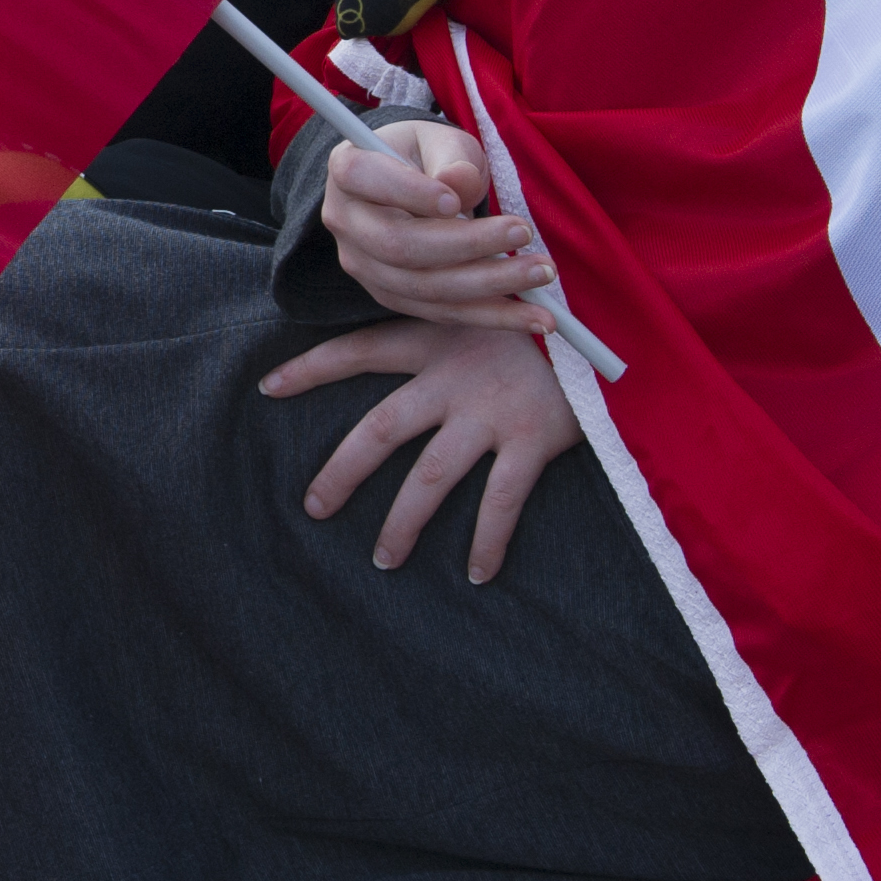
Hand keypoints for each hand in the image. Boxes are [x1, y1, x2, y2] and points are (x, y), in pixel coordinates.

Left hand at [261, 315, 586, 580]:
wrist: (613, 318)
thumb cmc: (548, 316)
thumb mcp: (489, 305)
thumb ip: (452, 318)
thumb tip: (418, 341)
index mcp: (437, 337)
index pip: (358, 350)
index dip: (310, 369)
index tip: (267, 388)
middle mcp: (454, 375)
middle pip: (380, 428)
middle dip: (342, 472)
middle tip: (314, 508)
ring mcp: (492, 410)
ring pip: (429, 477)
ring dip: (403, 522)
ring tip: (384, 559)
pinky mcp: (534, 439)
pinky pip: (500, 502)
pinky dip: (487, 542)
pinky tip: (478, 574)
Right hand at [319, 120, 557, 335]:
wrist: (414, 185)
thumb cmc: (429, 155)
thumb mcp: (442, 140)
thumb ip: (452, 157)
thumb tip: (458, 181)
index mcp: (348, 168)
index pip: (363, 179)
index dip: (406, 192)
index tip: (457, 201)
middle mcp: (345, 221)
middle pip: (398, 245)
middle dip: (466, 246)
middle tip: (523, 231)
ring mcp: (364, 265)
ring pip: (423, 288)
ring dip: (489, 286)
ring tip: (543, 274)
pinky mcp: (391, 296)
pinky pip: (441, 313)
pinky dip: (491, 316)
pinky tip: (535, 315)